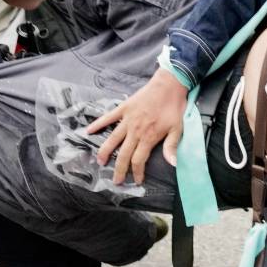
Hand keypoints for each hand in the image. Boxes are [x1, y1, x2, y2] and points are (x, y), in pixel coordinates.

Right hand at [85, 68, 187, 184]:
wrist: (169, 85)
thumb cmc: (174, 107)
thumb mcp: (178, 128)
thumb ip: (172, 146)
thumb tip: (173, 164)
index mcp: (148, 137)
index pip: (139, 160)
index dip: (136, 172)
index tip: (136, 181)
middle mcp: (135, 131)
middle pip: (124, 155)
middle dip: (119, 170)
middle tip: (115, 181)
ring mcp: (127, 120)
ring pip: (112, 139)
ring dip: (105, 152)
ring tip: (100, 162)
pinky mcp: (123, 109)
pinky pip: (107, 118)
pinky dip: (97, 124)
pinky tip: (88, 131)